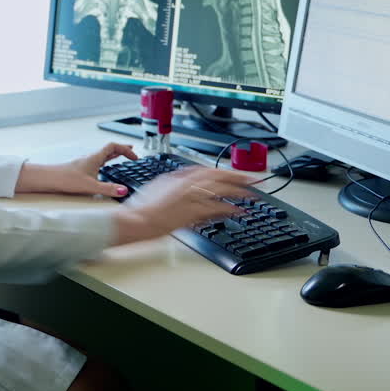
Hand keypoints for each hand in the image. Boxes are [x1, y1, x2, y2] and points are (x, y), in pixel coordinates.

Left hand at [14, 142, 137, 197]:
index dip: (126, 149)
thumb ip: (108, 189)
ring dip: (114, 155)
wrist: (49, 179)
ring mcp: (86, 163)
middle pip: (109, 149)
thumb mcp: (91, 186)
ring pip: (103, 155)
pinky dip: (105, 162)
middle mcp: (91, 158)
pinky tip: (104, 169)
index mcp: (95, 157)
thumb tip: (123, 191)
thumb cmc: (66, 179)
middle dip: (122, 150)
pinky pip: (97, 162)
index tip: (135, 157)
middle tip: (132, 152)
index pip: (114, 147)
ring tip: (121, 158)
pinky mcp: (81, 169)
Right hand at [111, 167, 254, 245]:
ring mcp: (190, 198)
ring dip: (239, 192)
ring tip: (252, 195)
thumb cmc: (142, 207)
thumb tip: (183, 183)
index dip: (223, 171)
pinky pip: (216, 209)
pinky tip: (240, 212)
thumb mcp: (157, 187)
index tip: (234, 174)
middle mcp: (186, 184)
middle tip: (253, 180)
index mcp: (177, 177)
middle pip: (218, 176)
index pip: (206, 170)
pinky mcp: (192, 213)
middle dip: (238, 177)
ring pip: (220, 191)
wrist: (135, 220)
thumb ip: (173, 183)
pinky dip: (230, 209)